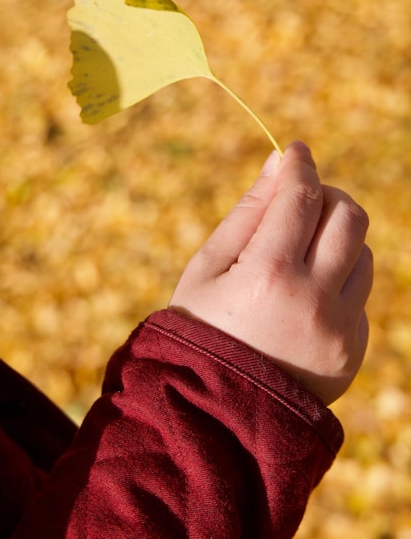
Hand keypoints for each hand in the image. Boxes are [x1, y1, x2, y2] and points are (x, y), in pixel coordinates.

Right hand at [169, 141, 372, 404]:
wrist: (214, 411)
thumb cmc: (199, 330)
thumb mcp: (206, 269)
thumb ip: (246, 213)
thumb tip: (278, 164)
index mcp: (266, 276)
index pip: (300, 197)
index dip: (300, 165)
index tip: (296, 152)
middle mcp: (313, 301)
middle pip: (349, 216)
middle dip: (327, 195)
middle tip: (301, 201)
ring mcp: (340, 329)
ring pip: (362, 252)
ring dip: (335, 238)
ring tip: (299, 255)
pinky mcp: (353, 349)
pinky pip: (360, 294)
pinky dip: (338, 280)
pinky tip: (304, 299)